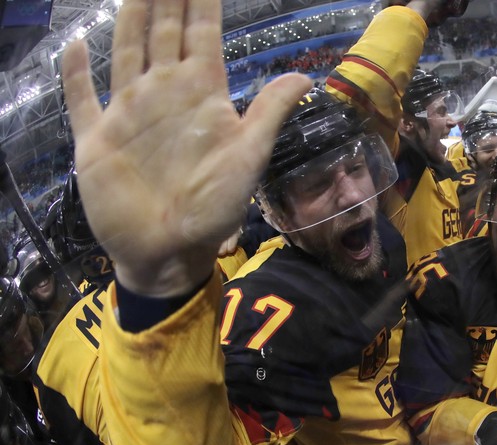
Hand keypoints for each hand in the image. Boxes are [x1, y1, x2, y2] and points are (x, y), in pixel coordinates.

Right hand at [62, 0, 311, 296]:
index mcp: (201, 95)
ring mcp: (128, 113)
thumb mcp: (248, 157)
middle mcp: (164, 94)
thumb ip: (269, 114)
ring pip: (125, 50)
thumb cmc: (214, 208)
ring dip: (127, 17)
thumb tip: (306, 77)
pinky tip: (74, 44)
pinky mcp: (96, 137)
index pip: (201, 34)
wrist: (172, 251)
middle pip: (163, 31)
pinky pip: (81, 98)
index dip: (201, 1)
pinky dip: (75, 73)